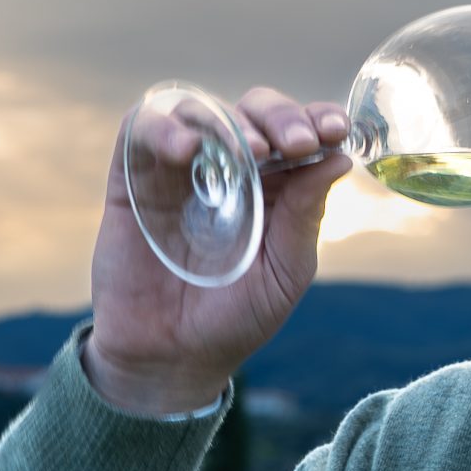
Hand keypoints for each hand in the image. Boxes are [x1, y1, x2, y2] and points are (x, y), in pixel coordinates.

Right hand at [85, 87, 354, 414]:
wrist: (170, 359)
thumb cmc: (234, 317)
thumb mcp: (284, 271)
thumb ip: (304, 215)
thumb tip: (339, 160)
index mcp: (271, 187)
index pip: (294, 132)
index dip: (315, 119)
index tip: (336, 129)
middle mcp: (226, 169)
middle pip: (251, 111)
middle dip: (280, 116)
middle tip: (297, 143)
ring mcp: (177, 171)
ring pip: (199, 110)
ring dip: (228, 119)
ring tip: (251, 150)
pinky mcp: (131, 180)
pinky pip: (141, 129)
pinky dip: (164, 128)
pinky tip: (187, 151)